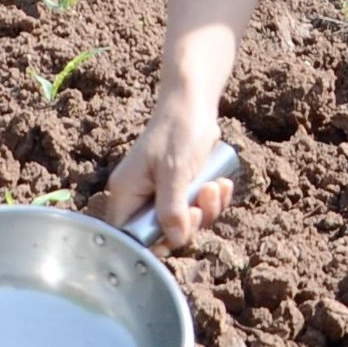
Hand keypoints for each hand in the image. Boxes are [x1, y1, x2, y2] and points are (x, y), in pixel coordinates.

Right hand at [100, 76, 234, 249]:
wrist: (193, 105)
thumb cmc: (178, 132)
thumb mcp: (174, 172)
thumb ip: (172, 209)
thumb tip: (175, 240)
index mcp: (126, 194)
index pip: (129, 236)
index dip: (154, 241)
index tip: (179, 229)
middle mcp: (139, 198)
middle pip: (162, 233)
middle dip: (189, 221)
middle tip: (200, 201)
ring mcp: (161, 194)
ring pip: (184, 222)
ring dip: (206, 208)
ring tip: (214, 185)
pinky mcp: (181, 190)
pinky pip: (197, 208)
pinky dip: (212, 200)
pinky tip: (221, 183)